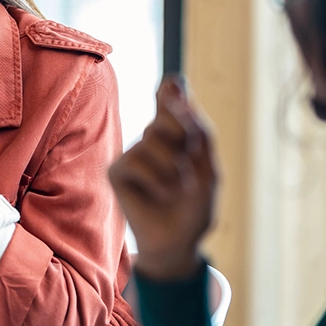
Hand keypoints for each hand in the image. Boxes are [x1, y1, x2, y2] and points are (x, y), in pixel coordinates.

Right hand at [108, 76, 218, 281]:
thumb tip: (177, 87)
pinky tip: (160, 194)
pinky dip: (156, 179)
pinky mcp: (116, 171)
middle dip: (185, 137)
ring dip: (174, 167)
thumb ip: (198, 127)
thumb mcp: (209, 165)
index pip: (171, 98)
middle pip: (167, 115)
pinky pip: (136, 160)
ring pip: (152, 138)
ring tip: (177, 188)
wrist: (180, 242)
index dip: (171, 88)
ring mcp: (133, 153)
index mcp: (177, 135)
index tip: (173, 82)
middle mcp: (152, 139)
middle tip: (190, 164)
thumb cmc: (194, 206)